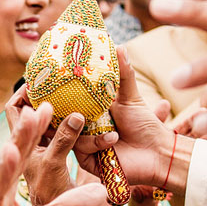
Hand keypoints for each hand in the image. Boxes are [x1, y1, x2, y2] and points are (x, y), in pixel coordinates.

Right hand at [72, 44, 177, 192]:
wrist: (158, 154)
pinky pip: (79, 148)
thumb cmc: (146, 126)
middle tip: (67, 105)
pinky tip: (113, 140)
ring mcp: (83, 143)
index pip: (69, 99)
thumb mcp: (132, 97)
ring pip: (70, 132)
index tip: (48, 81)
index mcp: (90, 110)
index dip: (58, 92)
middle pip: (62, 116)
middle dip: (61, 111)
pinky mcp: (86, 160)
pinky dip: (95, 143)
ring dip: (91, 131)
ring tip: (113, 131)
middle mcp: (83, 126)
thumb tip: (118, 45)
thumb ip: (123, 74)